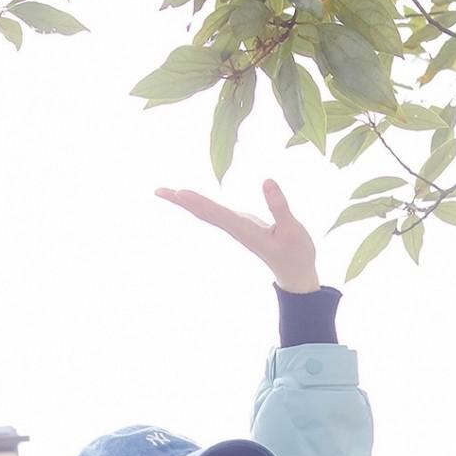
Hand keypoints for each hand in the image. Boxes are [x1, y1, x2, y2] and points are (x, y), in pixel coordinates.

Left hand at [154, 177, 319, 292]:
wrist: (296, 275)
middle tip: (158, 191)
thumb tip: (266, 180)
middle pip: (204, 213)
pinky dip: (202, 204)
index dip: (198, 202)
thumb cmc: (297, 254)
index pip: (216, 213)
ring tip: (169, 192)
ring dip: (188, 202)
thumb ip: (280, 207)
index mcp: (245, 230)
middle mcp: (236, 229)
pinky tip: (191, 200)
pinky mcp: (241, 225)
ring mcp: (237, 228)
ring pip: (208, 213)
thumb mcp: (293, 231)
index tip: (179, 193)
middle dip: (182, 202)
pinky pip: (216, 213)